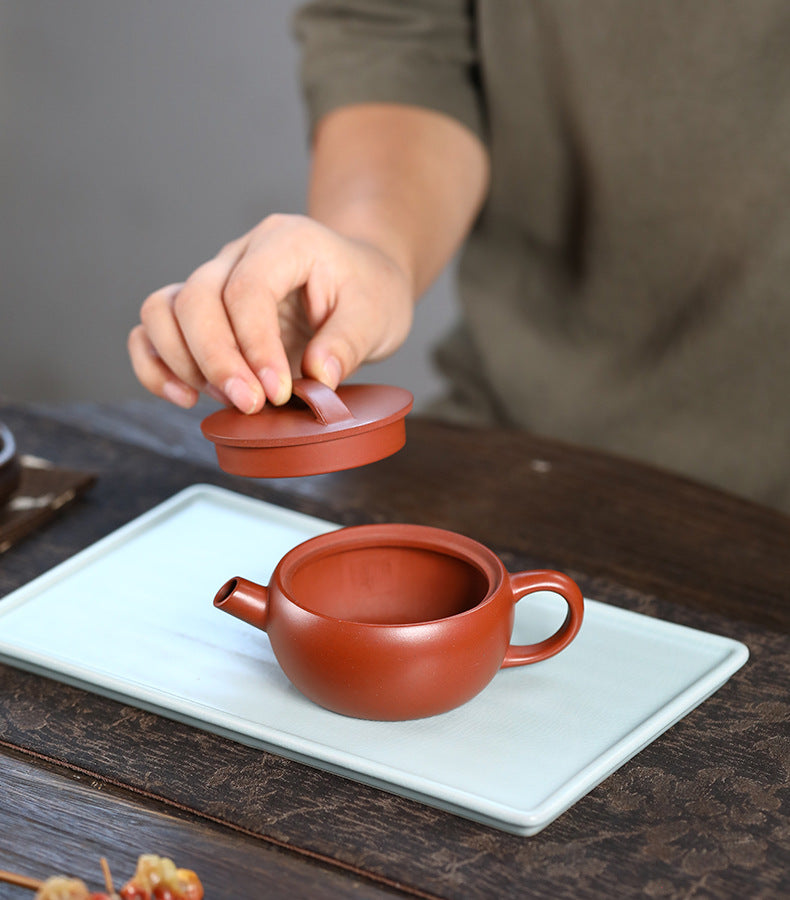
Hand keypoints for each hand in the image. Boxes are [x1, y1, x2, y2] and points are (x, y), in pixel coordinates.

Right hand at [128, 214, 413, 412]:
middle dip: (217, 360)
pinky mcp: (201, 310)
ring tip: (224, 399)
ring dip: (182, 363)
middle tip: (250, 404)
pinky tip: (185, 397)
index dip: (255, 345)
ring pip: (162, 310)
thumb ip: (348, 343)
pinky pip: (154, 329)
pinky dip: (156, 364)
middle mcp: (239, 253)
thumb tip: (317, 377)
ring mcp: (214, 279)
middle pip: (197, 299)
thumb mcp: (377, 314)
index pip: (248, 289)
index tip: (277, 391)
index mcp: (285, 241)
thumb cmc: (368, 291)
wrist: (360, 282)